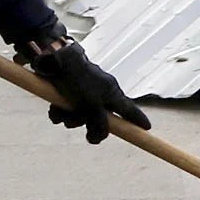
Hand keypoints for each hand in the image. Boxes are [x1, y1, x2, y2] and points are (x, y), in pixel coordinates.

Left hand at [18, 36, 149, 143]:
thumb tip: (98, 139)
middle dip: (88, 124)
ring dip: (70, 118)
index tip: (146, 128)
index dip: (137, 120)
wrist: (53, 61)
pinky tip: (55, 108)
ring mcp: (82, 94)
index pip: (129, 110)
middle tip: (87, 134)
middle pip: (99, 119)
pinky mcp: (66, 93)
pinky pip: (65, 111)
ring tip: (63, 111)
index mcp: (111, 93)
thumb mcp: (92, 106)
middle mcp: (99, 94)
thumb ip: (99, 124)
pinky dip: (59, 112)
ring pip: (78, 116)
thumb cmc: (78, 80)